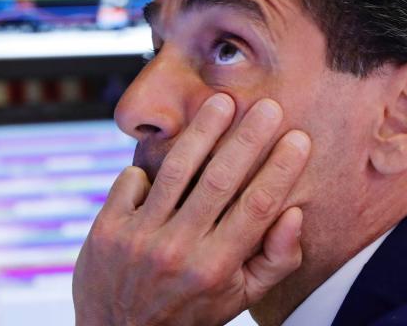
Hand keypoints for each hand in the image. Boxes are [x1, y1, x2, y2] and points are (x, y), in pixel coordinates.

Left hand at [73, 94, 310, 325]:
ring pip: (177, 170)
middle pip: (221, 180)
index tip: (299, 138)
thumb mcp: (239, 298)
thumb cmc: (190, 310)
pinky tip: (166, 154)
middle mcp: (179, 251)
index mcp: (217, 268)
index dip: (281, 169)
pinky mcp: (107, 230)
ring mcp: (140, 239)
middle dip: (249, 138)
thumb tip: (294, 213)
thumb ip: (275, 260)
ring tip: (222, 102)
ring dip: (202, 131)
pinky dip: (148, 165)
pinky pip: (132, 180)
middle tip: (269, 106)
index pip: (256, 207)